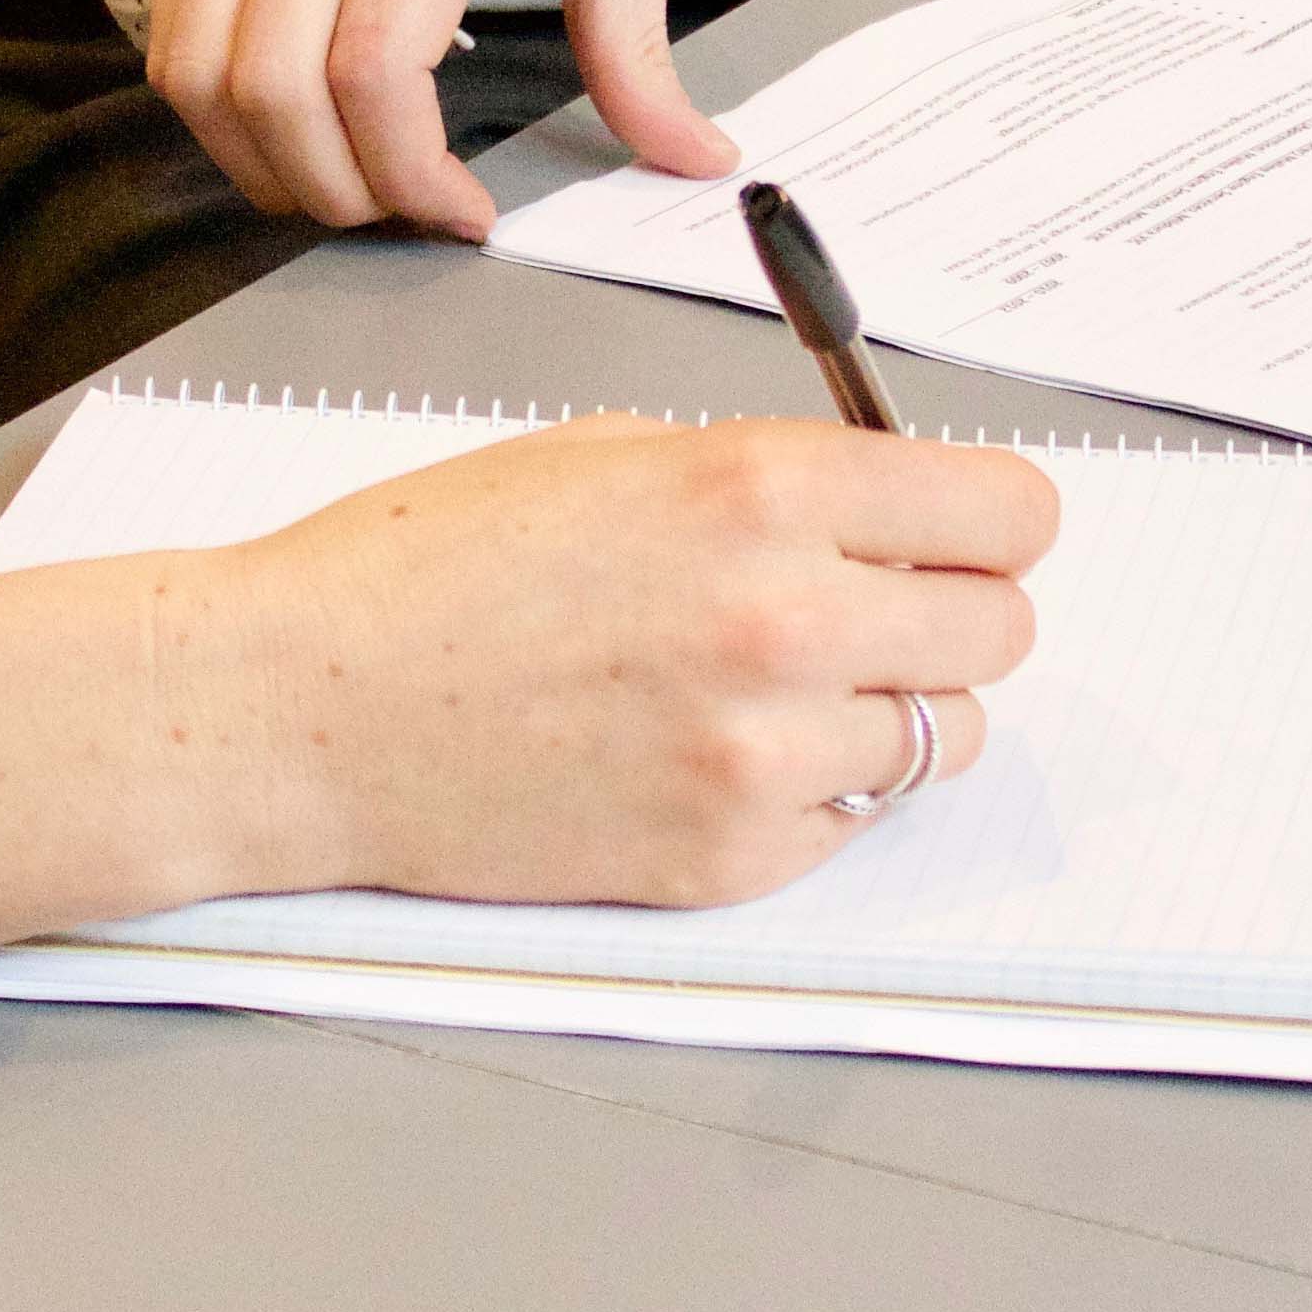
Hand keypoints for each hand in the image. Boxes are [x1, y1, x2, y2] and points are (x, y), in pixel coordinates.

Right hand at [0, 421, 1060, 947]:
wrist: (302, 706)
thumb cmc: (434, 566)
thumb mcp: (620, 454)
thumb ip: (779, 479)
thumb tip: (898, 506)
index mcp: (764, 490)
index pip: (1010, 515)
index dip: (992, 522)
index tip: (966, 532)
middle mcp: (787, 619)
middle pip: (999, 630)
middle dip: (948, 612)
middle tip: (872, 610)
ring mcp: (762, 753)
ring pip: (941, 737)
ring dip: (888, 710)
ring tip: (779, 688)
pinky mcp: (728, 858)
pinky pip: (852, 822)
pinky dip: (812, 793)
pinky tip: (713, 753)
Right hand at [149, 0, 736, 237]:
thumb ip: (637, 38)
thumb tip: (693, 155)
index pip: (377, 65)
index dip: (410, 172)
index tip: (465, 211)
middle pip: (280, 92)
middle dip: (343, 193)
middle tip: (406, 210)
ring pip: (204, 80)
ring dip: (269, 169)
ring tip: (348, 183)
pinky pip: (172, 41)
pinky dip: (222, 117)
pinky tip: (293, 129)